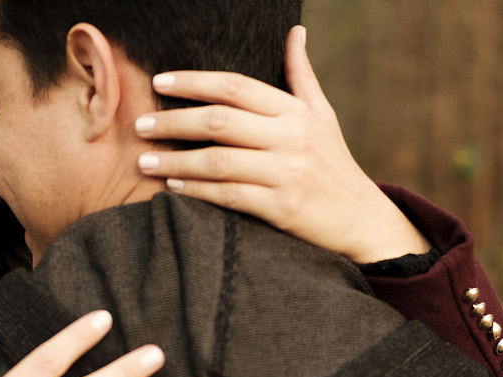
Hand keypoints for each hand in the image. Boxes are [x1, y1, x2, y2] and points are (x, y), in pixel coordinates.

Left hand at [134, 25, 430, 263]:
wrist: (362, 218)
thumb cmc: (334, 164)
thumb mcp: (322, 116)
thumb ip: (301, 75)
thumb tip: (295, 32)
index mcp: (295, 112)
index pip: (236, 87)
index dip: (195, 81)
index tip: (161, 82)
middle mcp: (291, 138)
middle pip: (220, 121)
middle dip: (173, 121)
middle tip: (140, 125)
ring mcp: (286, 173)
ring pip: (218, 161)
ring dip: (176, 160)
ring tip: (146, 159)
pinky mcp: (281, 208)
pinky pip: (228, 195)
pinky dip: (196, 190)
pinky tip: (173, 186)